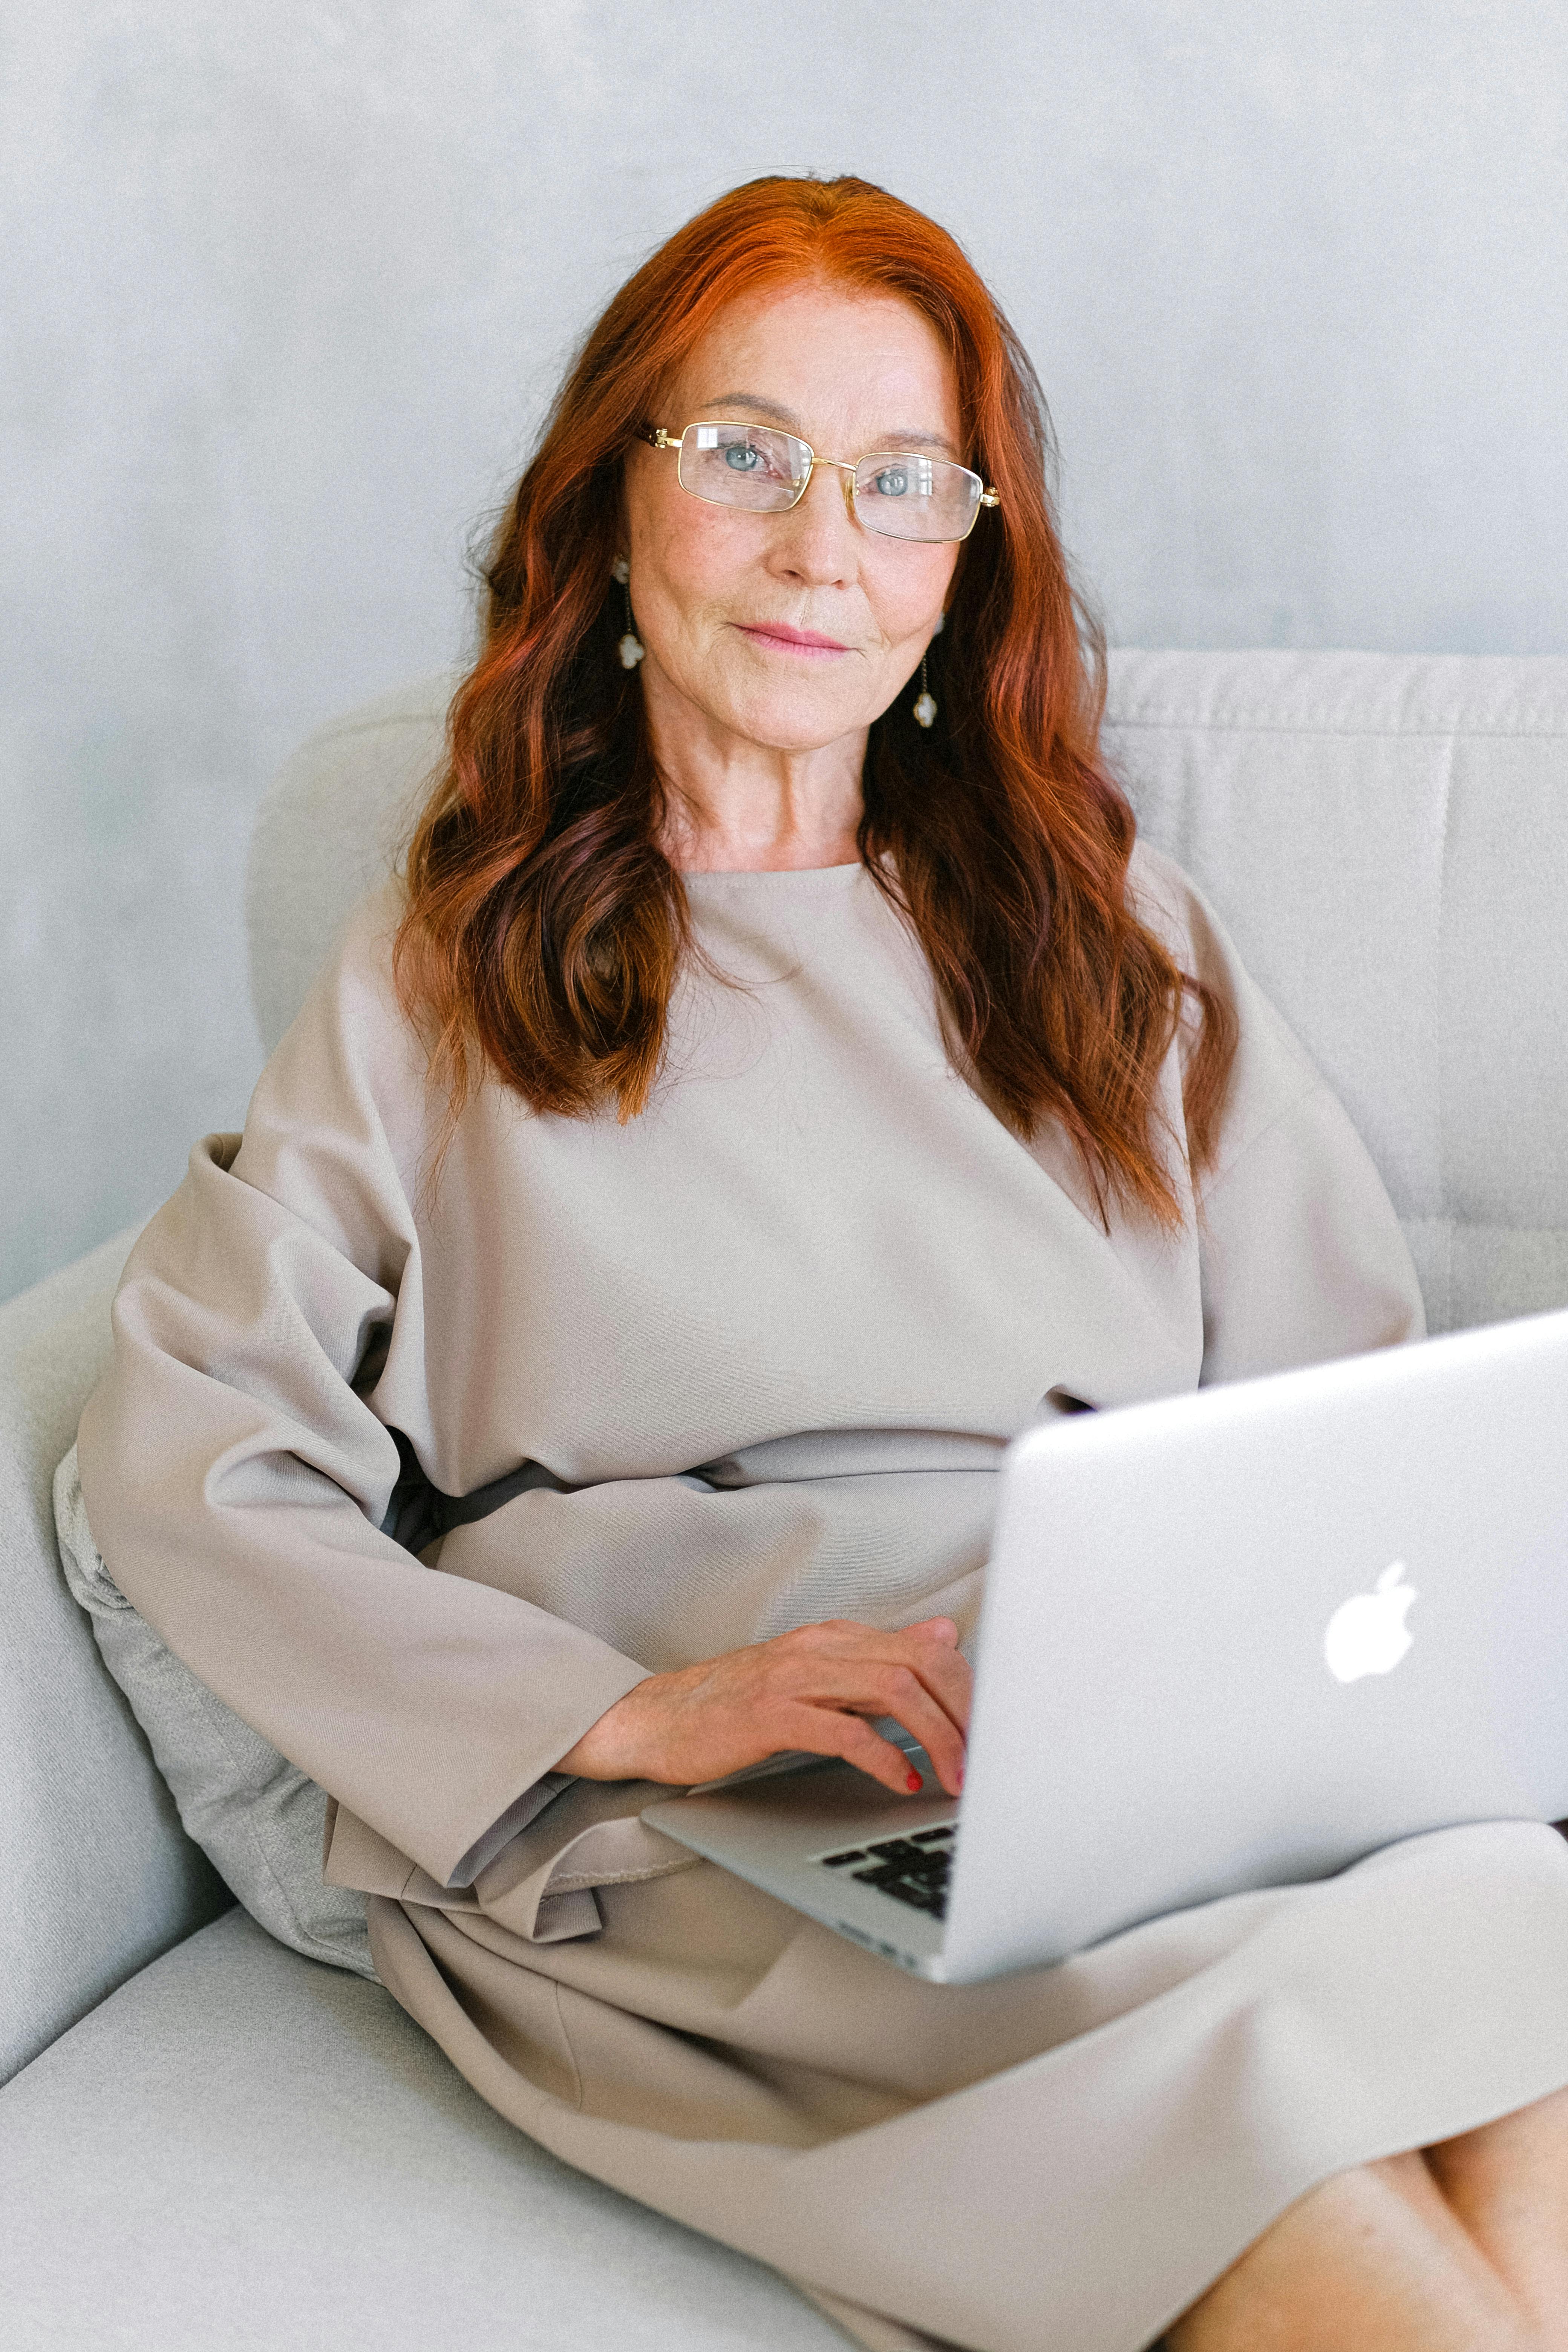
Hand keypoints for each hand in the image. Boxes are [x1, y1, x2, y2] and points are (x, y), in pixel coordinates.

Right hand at [556, 1616, 970, 1798]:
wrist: (657, 1719)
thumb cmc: (738, 1707)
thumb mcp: (818, 1674)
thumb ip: (882, 1658)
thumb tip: (945, 1633)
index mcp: (839, 1638)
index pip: (928, 1647)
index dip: (972, 1688)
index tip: (998, 1733)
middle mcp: (823, 1648)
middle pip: (922, 1663)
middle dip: (967, 1713)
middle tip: (990, 1763)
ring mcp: (795, 1677)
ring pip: (892, 1690)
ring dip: (937, 1737)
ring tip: (956, 1778)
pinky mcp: (770, 1714)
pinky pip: (841, 1730)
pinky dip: (882, 1756)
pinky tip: (901, 1782)